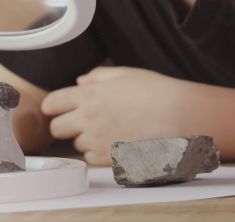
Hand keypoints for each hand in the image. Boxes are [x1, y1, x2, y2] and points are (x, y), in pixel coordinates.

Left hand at [41, 66, 191, 164]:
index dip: (54, 106)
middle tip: (81, 120)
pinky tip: (116, 142)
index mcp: (88, 96)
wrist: (183, 117)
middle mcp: (88, 120)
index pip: (51, 104)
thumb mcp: (125, 74)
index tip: (59, 107)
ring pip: (76, 144)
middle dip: (65, 125)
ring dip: (86, 139)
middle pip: (56, 129)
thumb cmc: (157, 92)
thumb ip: (97, 76)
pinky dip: (99, 154)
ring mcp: (99, 142)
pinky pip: (92, 159)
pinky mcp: (110, 160)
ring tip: (109, 129)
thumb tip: (80, 82)